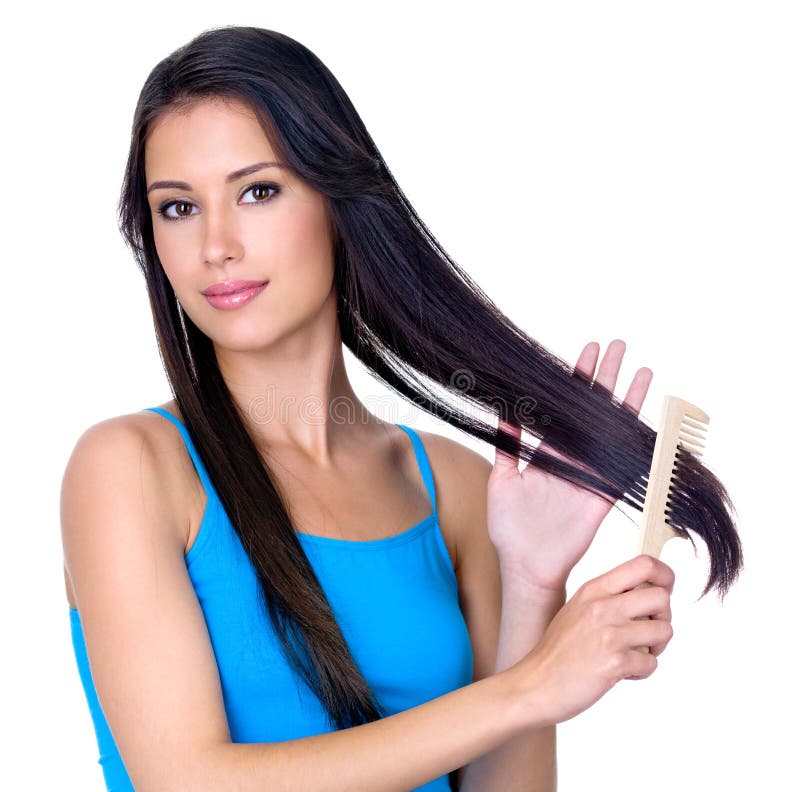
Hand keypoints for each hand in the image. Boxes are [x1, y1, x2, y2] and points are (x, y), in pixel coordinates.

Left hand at [487, 339, 652, 592]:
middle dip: (606, 378)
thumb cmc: (508, 525)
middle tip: (619, 346)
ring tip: (640, 371)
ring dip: (625, 403)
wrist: (523, 563)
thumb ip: (506, 447)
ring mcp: (589, 475)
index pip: (565, 408)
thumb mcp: (501, 479)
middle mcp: (572, 459)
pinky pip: (622, 468)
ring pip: (612, 433)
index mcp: (548, 452)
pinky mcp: (602, 496)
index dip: (577, 380)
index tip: (589, 351)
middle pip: (593, 412)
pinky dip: (633, 448)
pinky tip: (644, 423)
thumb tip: (502, 412)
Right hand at [510, 554, 674, 726]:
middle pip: (661, 597)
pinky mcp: (614, 663)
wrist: (536, 684)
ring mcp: (608, 634)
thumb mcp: (578, 608)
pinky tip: (622, 672)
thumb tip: (646, 594)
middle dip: (663, 617)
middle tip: (648, 631)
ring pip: (664, 630)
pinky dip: (642, 671)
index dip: (664, 576)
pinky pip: (651, 663)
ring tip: (636, 653)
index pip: (644, 565)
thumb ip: (608, 597)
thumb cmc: (558, 650)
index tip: (663, 590)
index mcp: (594, 589)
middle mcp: (602, 607)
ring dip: (656, 647)